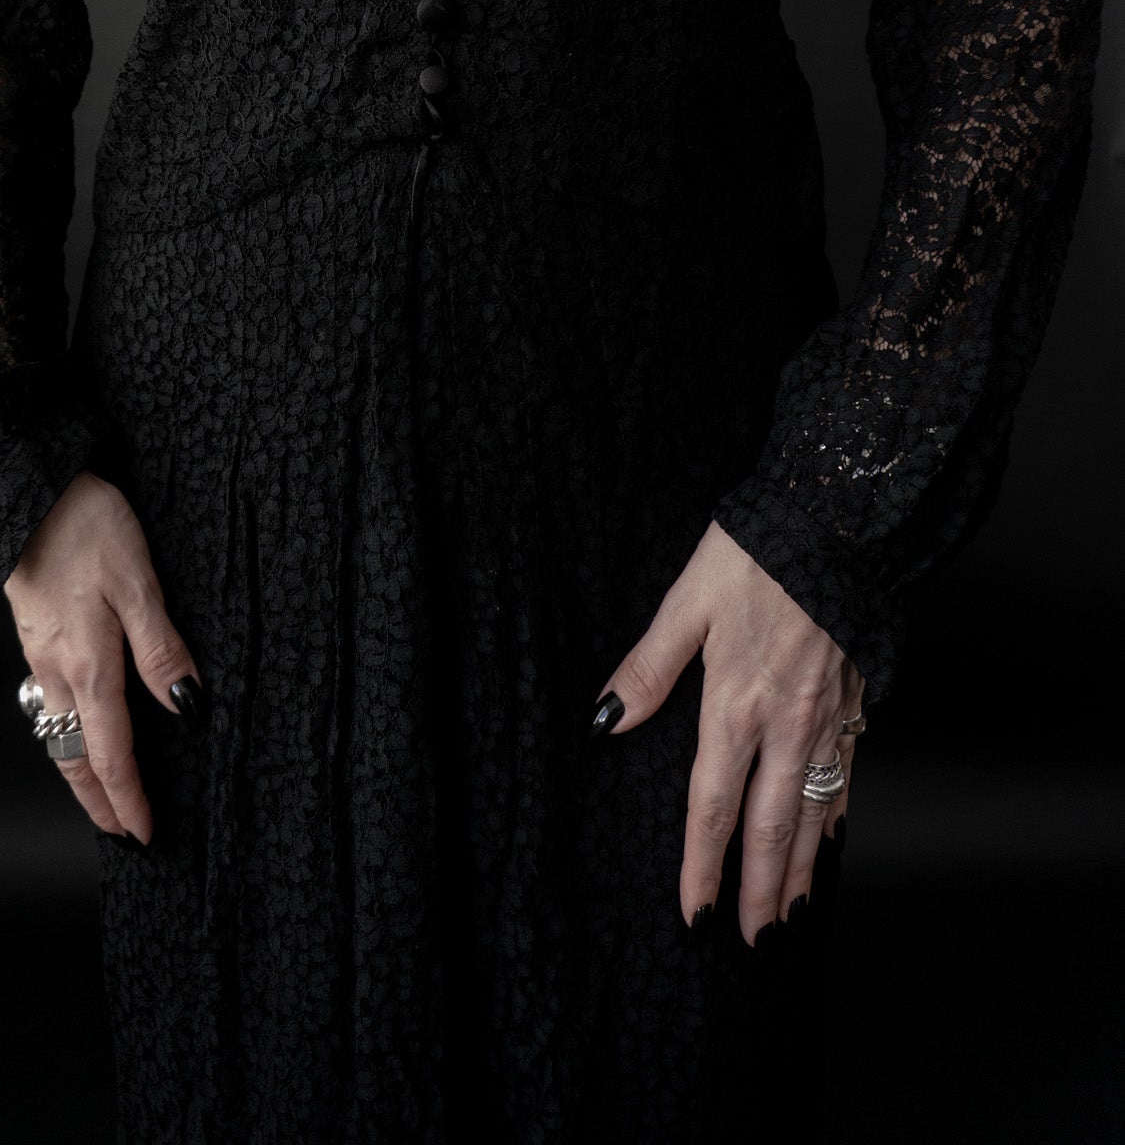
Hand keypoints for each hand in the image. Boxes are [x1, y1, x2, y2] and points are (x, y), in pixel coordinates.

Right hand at [3, 469, 203, 843]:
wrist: (28, 491)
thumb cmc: (88, 528)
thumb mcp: (140, 583)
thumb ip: (162, 648)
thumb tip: (187, 707)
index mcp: (88, 665)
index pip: (111, 752)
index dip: (129, 797)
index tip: (145, 833)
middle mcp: (57, 670)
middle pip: (74, 757)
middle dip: (98, 801)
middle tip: (122, 833)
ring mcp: (40, 655)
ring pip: (57, 734)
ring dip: (79, 772)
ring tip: (102, 795)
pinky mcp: (34, 636)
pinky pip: (49, 705)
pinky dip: (66, 736)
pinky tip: (79, 729)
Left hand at [592, 519, 862, 945]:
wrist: (835, 520)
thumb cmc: (755, 554)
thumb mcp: (687, 601)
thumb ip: (649, 666)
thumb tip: (607, 719)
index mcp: (736, 702)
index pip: (713, 805)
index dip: (701, 865)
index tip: (692, 913)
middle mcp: (786, 723)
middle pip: (770, 826)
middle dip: (758, 890)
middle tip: (752, 942)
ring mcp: (828, 717)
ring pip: (815, 812)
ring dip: (799, 868)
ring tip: (787, 913)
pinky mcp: (855, 701)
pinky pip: (845, 777)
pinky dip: (836, 818)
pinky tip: (829, 839)